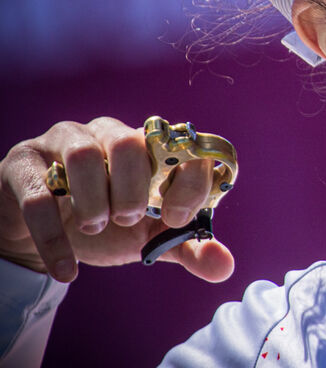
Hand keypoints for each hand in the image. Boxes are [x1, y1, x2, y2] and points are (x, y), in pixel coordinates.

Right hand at [0, 117, 233, 282]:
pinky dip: (55, 238)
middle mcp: (109, 134)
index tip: (176, 217)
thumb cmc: (108, 226)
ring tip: (95, 228)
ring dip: (94, 201)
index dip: (188, 179)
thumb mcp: (150, 237)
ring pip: (83, 155)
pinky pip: (38, 194)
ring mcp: (63, 143)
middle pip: (130, 141)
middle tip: (128, 220)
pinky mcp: (23, 165)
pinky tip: (67, 269)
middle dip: (134, 188)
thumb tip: (225, 267)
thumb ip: (188, 246)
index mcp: (149, 146)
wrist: (43, 239)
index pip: (183, 143)